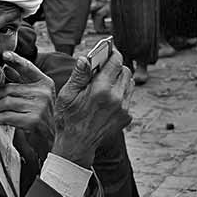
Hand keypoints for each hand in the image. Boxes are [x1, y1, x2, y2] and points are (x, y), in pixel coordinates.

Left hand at [0, 51, 54, 141]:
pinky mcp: (32, 121)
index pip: (28, 68)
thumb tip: (6, 67)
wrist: (52, 139)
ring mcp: (39, 107)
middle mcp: (44, 93)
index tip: (4, 55)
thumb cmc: (40, 116)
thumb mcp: (36, 96)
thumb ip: (23, 82)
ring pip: (5, 102)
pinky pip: (6, 116)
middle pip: (9, 89)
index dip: (15, 60)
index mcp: (45, 83)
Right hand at [52, 51, 132, 167]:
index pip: (115, 62)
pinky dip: (121, 92)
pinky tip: (108, 97)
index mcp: (101, 89)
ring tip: (107, 80)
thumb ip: (79, 75)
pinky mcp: (126, 117)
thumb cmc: (68, 119)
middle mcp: (116, 98)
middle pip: (125, 70)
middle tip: (104, 67)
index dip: (112, 53)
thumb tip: (86, 58)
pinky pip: (128, 97)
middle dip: (116, 66)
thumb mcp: (67, 95)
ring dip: (120, 78)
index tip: (108, 51)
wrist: (76, 145)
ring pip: (129, 83)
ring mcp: (123, 108)